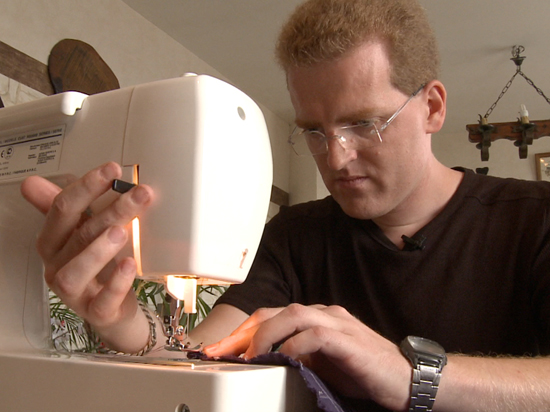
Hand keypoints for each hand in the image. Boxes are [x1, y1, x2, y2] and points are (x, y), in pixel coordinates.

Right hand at [20, 162, 154, 351]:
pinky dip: (117, 282)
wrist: (114, 310)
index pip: (63, 209)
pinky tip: (130, 265)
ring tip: (122, 231)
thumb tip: (31, 182)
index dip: (87, 186)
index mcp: (54, 242)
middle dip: (111, 209)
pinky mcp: (96, 312)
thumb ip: (67, 208)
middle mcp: (58, 265)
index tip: (114, 169)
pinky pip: (103, 300)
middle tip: (139, 193)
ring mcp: (75, 293)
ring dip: (100, 249)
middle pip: (80, 234)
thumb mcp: (82, 234)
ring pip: (78, 271)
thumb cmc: (98, 267)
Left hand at [204, 304, 410, 410]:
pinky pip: (314, 335)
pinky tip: (280, 358)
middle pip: (275, 311)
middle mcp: (325, 314)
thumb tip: (266, 360)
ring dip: (265, 335)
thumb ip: (297, 356)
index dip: (243, 331)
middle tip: (221, 353)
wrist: (406, 378)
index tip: (220, 349)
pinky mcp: (348, 340)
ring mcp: (337, 324)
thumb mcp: (322, 364)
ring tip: (248, 357)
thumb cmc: (364, 370)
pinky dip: (293, 346)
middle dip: (244, 332)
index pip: (272, 316)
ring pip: (292, 315)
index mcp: (317, 318)